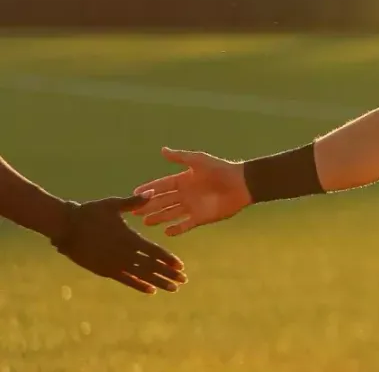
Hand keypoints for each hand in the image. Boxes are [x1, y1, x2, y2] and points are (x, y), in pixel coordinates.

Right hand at [50, 194, 186, 293]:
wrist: (65, 225)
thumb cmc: (90, 212)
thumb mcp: (114, 205)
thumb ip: (134, 202)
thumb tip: (151, 192)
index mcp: (129, 237)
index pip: (154, 251)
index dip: (168, 259)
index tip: (181, 266)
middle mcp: (124, 253)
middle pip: (151, 266)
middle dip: (168, 273)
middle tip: (184, 280)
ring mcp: (113, 263)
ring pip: (141, 275)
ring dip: (158, 282)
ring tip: (173, 288)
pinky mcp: (103, 269)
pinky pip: (125, 280)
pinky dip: (138, 285)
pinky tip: (150, 290)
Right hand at [131, 147, 251, 235]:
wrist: (241, 184)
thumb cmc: (221, 169)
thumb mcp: (198, 161)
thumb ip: (180, 157)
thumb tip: (162, 149)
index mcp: (184, 180)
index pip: (162, 186)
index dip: (149, 189)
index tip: (133, 193)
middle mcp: (186, 194)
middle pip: (163, 201)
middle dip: (149, 206)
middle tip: (133, 212)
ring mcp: (193, 206)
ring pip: (171, 213)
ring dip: (159, 217)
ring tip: (145, 222)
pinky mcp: (201, 217)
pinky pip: (185, 225)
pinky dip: (176, 229)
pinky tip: (166, 232)